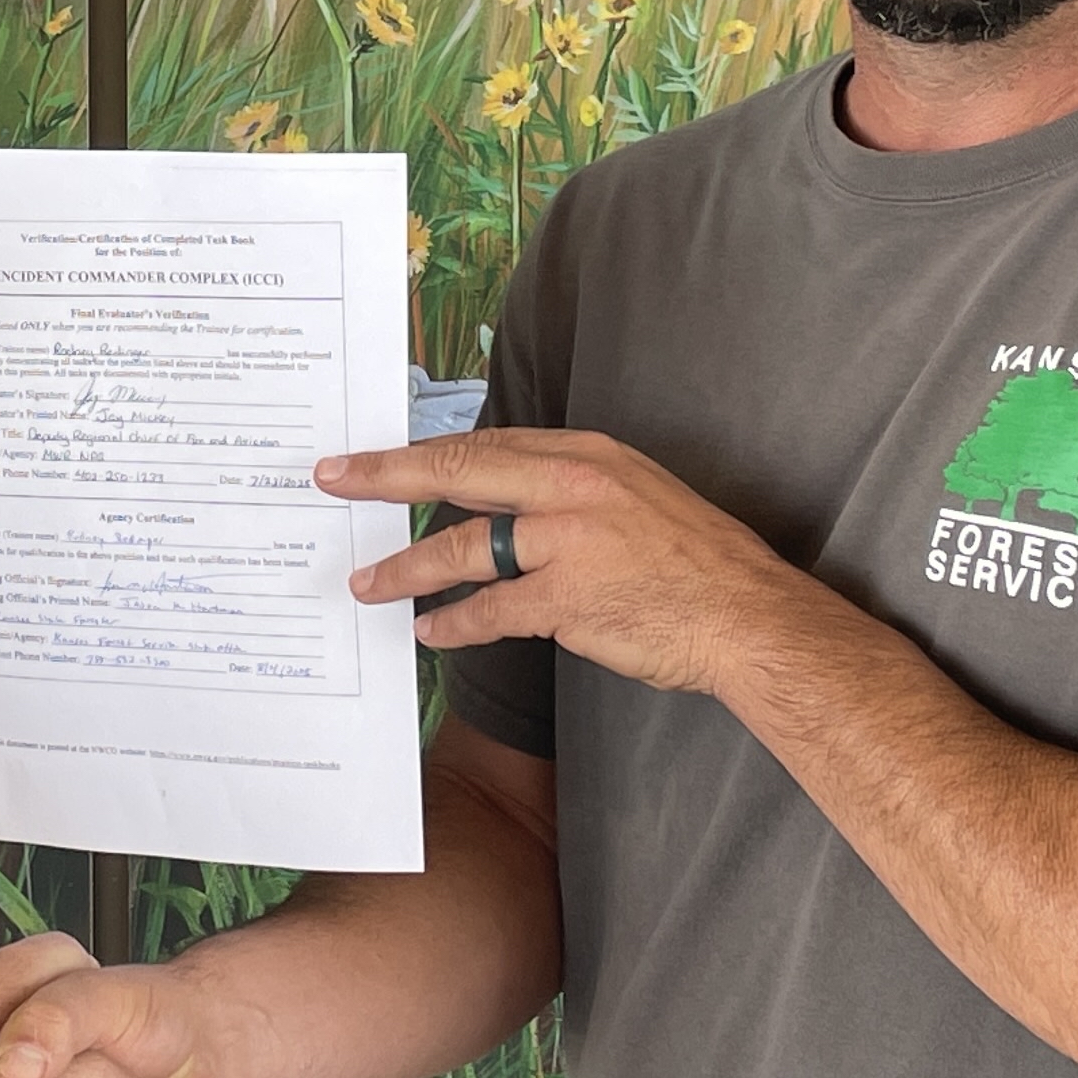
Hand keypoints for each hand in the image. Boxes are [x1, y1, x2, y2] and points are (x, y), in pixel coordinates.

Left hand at [319, 427, 812, 692]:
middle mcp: (572, 485)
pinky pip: (492, 610)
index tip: (374, 455)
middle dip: (386, 476)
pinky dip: (455, 624)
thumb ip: (567, 494)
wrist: (746, 614)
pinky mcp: (570, 598)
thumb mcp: (633, 496)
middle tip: (331, 479)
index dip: (422, 451)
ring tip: (367, 584)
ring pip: (463, 547)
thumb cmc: (693, 563)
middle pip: (458, 471)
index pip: (485, 445)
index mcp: (586, 455)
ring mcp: (570, 540)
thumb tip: (503, 507)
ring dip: (407, 568)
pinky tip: (429, 632)